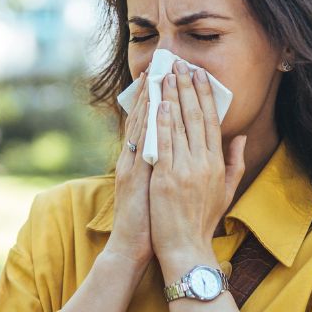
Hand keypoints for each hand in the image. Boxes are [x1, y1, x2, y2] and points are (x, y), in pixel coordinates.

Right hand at [106, 68, 154, 268]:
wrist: (132, 247)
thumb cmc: (151, 222)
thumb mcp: (160, 190)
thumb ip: (167, 168)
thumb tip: (181, 152)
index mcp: (142, 162)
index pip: (150, 124)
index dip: (158, 99)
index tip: (167, 76)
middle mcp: (133, 160)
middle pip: (142, 118)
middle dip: (152, 90)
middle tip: (160, 64)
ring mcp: (130, 166)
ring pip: (139, 126)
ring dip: (146, 99)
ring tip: (154, 75)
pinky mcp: (131, 176)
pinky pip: (139, 145)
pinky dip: (145, 124)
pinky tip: (152, 106)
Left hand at [150, 60, 247, 267]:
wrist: (186, 247)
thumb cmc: (203, 221)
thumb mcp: (226, 191)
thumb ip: (235, 162)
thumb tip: (240, 136)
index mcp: (217, 164)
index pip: (211, 121)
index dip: (205, 96)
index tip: (200, 75)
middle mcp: (202, 163)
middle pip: (195, 117)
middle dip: (187, 88)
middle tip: (180, 65)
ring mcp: (184, 170)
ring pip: (178, 126)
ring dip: (172, 98)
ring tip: (165, 75)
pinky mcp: (165, 178)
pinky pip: (163, 144)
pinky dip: (161, 123)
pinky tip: (158, 104)